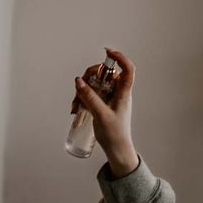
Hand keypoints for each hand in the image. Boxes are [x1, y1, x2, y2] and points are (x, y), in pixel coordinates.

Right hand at [73, 48, 138, 177]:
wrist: (116, 149)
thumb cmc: (115, 134)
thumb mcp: (101, 115)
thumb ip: (90, 97)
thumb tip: (79, 81)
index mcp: (123, 93)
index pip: (127, 69)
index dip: (120, 58)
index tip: (107, 53)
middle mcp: (117, 93)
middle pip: (105, 74)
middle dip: (89, 77)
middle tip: (79, 87)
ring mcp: (109, 98)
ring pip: (95, 85)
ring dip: (82, 90)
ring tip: (75, 105)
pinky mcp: (102, 105)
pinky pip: (91, 95)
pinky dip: (82, 99)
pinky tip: (76, 108)